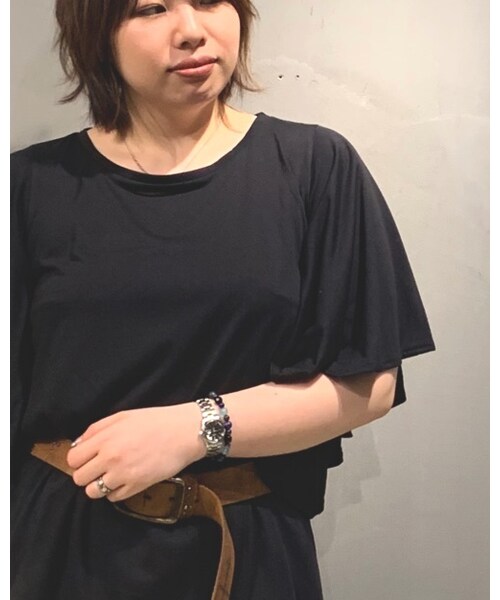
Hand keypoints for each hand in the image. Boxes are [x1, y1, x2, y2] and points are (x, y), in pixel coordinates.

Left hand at [66, 404, 205, 501]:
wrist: (184, 432)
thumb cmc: (155, 421)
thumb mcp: (122, 417)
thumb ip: (97, 429)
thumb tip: (78, 444)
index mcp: (105, 438)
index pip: (73, 459)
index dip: (78, 459)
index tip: (87, 458)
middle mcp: (111, 458)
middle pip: (79, 478)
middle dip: (87, 473)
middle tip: (99, 467)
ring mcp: (124, 474)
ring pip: (93, 492)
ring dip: (99, 485)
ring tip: (111, 476)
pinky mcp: (137, 486)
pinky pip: (113, 498)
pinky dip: (116, 491)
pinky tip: (125, 479)